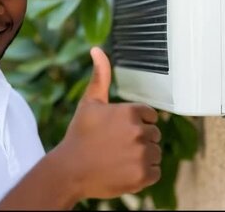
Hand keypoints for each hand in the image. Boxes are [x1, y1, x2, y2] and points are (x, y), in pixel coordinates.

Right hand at [56, 47, 161, 199]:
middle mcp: (139, 131)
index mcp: (131, 112)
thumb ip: (100, 75)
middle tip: (116, 147)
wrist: (69, 171)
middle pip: (154, 135)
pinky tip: (124, 171)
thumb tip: (97, 49)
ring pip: (155, 154)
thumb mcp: (90, 102)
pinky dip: (143, 174)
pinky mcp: (143, 175)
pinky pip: (155, 172)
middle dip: (139, 140)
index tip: (119, 132)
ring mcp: (142, 154)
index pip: (151, 117)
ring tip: (119, 159)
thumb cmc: (80, 135)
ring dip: (142, 158)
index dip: (136, 124)